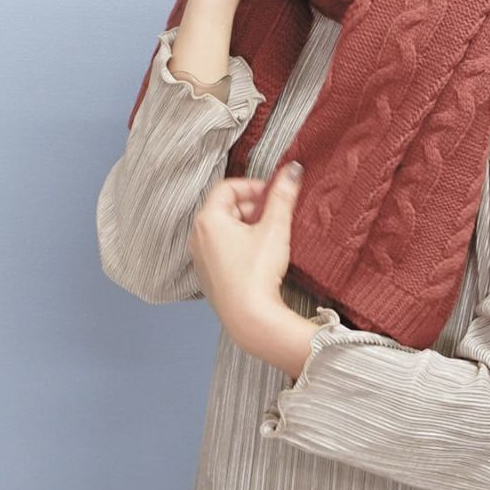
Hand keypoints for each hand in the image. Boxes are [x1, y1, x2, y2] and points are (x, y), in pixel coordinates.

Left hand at [188, 162, 304, 339]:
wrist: (250, 319)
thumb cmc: (257, 272)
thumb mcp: (274, 228)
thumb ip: (282, 195)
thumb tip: (292, 170)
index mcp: (208, 219)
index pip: (228, 187)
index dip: (253, 186)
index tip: (273, 193)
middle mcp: (197, 236)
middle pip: (226, 207)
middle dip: (252, 206)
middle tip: (275, 213)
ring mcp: (200, 257)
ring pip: (225, 228)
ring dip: (247, 225)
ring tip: (270, 234)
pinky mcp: (208, 275)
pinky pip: (222, 248)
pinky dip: (240, 243)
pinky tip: (260, 254)